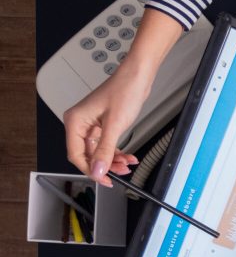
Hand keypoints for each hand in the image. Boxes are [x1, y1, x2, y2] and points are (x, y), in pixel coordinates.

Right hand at [64, 10, 183, 185]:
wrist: (137, 76)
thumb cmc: (123, 91)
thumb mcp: (114, 125)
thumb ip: (105, 150)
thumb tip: (97, 170)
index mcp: (75, 121)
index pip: (76, 154)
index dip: (90, 170)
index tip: (104, 179)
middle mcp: (80, 123)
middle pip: (88, 154)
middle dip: (105, 165)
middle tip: (120, 172)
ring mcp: (92, 124)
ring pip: (99, 151)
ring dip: (114, 160)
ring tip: (128, 164)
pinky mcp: (104, 124)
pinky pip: (107, 144)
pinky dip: (118, 152)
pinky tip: (129, 157)